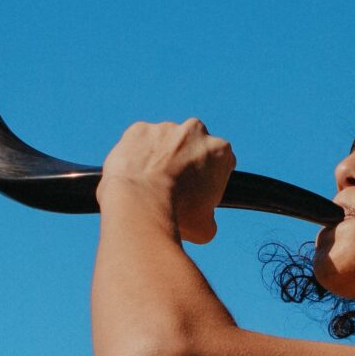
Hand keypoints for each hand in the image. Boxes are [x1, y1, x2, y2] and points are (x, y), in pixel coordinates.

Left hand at [101, 119, 235, 244]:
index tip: (198, 190)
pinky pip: (138, 142)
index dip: (210, 177)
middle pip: (193, 145)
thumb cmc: (176, 216)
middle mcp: (195, 131)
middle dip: (185, 161)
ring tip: (148, 185)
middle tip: (173, 187)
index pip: (221, 160)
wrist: (140, 205)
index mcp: (219, 150)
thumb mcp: (205, 227)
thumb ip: (209, 216)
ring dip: (159, 157)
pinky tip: (133, 176)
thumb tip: (203, 221)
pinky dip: (135, 156)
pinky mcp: (138, 130)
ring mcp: (165, 128)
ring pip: (164, 142)